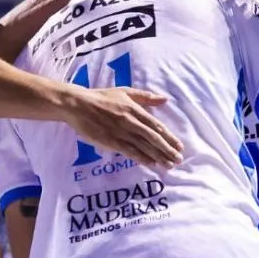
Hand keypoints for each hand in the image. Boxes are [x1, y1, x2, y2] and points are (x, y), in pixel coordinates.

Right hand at [62, 87, 184, 167]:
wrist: (78, 105)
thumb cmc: (102, 97)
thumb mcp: (125, 92)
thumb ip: (145, 97)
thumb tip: (164, 99)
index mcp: (135, 109)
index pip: (156, 125)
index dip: (169, 137)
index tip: (179, 146)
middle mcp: (131, 121)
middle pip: (153, 137)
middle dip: (167, 149)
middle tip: (178, 159)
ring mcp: (121, 132)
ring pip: (143, 146)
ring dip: (158, 156)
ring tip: (169, 165)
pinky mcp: (111, 141)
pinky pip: (129, 151)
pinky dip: (141, 158)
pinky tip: (151, 164)